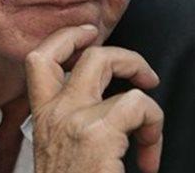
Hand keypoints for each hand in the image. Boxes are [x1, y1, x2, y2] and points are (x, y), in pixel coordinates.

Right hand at [25, 24, 163, 172]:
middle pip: (90, 55)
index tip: (90, 34)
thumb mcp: (58, 148)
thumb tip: (105, 106)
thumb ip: (70, 121)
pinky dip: (154, 128)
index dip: (68, 37)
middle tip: (145, 78)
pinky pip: (140, 104)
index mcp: (43, 117)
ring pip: (113, 68)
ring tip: (150, 135)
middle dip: (127, 58)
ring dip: (147, 101)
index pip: (40, 59)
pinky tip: (149, 160)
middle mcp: (54, 113)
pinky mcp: (97, 134)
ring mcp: (75, 120)